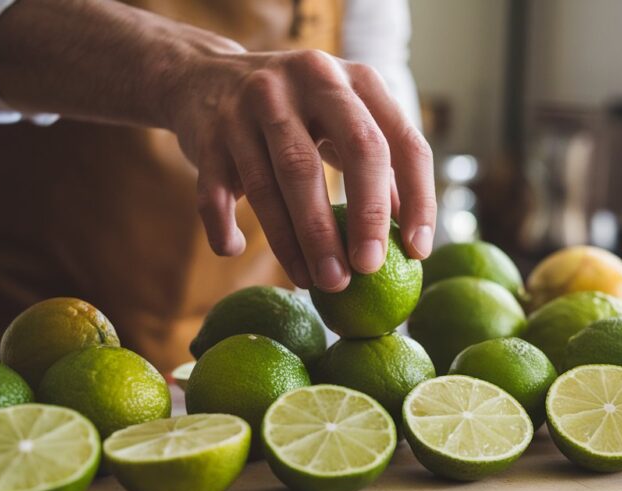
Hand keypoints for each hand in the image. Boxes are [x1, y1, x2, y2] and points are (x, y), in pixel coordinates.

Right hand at [168, 48, 435, 291]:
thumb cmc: (295, 115)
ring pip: (281, 178)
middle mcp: (310, 79)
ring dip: (300, 240)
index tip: (418, 252)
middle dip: (364, 217)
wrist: (203, 77)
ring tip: (318, 283)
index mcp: (357, 81)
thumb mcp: (342, 122)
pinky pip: (215, 191)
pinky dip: (224, 226)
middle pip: (351, 148)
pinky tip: (235, 250)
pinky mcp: (209, 132)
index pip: (402, 142)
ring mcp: (254, 102)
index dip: (418, 199)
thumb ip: (379, 170)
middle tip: (367, 271)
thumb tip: (414, 239)